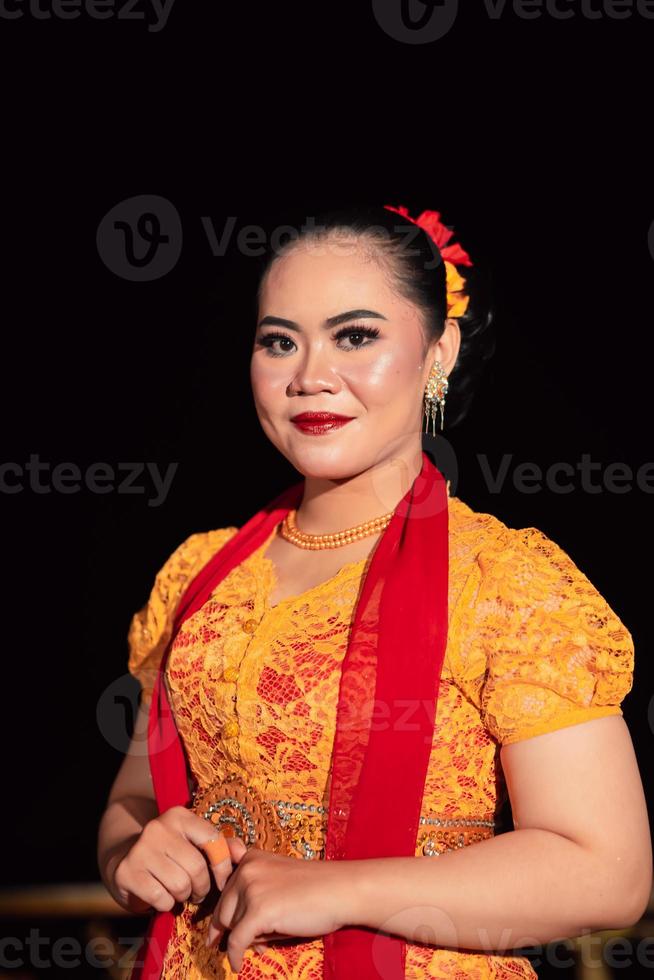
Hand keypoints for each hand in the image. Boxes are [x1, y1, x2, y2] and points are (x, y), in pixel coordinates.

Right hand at [110, 806, 233, 913]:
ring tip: (179, 892)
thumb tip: (243, 853)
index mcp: (179, 816)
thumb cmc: (168, 851)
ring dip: (183, 897)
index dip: (223, 867)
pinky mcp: (127, 872)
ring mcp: (140, 849)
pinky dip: (165, 904)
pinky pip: (161, 898)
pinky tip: (161, 896)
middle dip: (201, 887)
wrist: (123, 856)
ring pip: (180, 886)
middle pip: (196, 868)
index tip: (223, 882)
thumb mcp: (192, 841)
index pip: (213, 841)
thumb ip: (220, 845)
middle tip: (197, 891)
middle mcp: (158, 828)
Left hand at [205, 841, 355, 972]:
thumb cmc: (315, 890)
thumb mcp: (278, 883)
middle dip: (232, 930)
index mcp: (251, 859)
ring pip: (230, 926)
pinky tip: (237, 965)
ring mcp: (251, 889)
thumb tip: (234, 936)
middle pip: (223, 910)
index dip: (224, 913)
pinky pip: (236, 941)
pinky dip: (235, 956)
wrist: (341, 891)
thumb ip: (254, 899)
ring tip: (261, 947)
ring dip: (242, 941)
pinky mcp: (259, 911)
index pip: (225, 891)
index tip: (217, 931)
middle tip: (247, 944)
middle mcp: (247, 870)